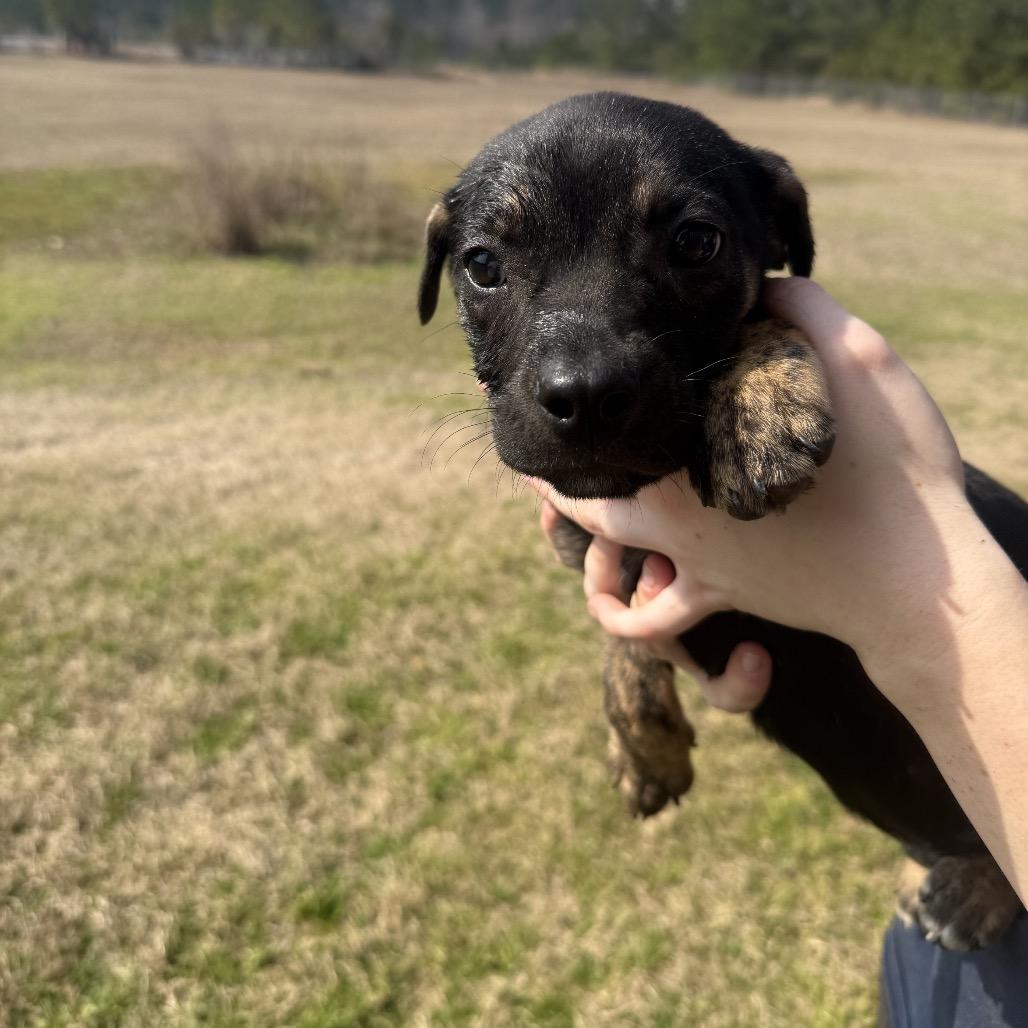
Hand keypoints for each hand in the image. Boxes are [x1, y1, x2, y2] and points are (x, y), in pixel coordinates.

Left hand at [530, 277, 980, 705]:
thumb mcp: (859, 362)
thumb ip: (804, 314)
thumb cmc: (892, 470)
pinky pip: (655, 622)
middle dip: (555, 484)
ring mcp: (693, 562)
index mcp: (690, 454)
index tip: (550, 397)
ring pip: (607, 556)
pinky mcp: (721, 596)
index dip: (581, 412)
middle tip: (533, 467)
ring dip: (577, 538)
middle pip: (590, 500)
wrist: (917, 581)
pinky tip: (643, 587)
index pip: (620, 426)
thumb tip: (765, 284)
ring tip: (564, 518)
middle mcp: (675, 513)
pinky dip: (630, 613)